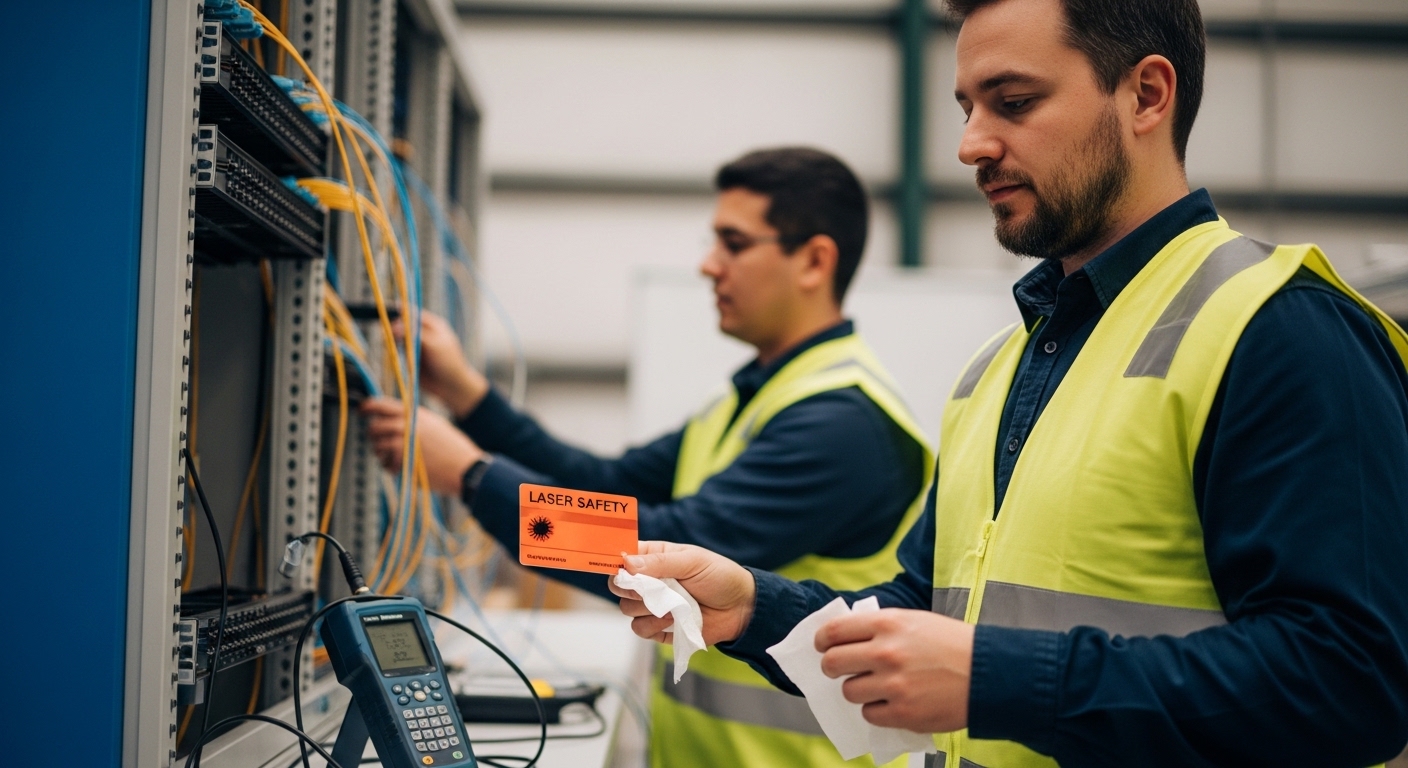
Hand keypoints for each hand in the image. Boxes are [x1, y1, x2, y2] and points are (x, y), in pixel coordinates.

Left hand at [361, 397, 483, 495]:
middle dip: (373, 434)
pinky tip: (401, 467)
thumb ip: (415, 420)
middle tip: (378, 440)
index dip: (369, 406)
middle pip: (376, 426)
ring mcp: (403, 444)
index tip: (362, 410)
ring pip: (378, 446)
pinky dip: (389, 466)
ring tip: (393, 457)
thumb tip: (392, 419)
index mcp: (416, 414)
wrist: (465, 468)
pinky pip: (385, 463)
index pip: (384, 405)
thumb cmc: (454, 448)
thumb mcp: (436, 424)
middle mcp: (407, 426)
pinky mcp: (402, 462)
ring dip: (381, 452)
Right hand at [394, 311, 488, 417]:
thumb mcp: (433, 344)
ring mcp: (415, 346)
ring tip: (391, 345)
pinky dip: (393, 352)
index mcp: (432, 325)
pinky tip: (392, 354)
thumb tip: (394, 326)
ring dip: (392, 341)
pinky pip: (397, 352)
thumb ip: (415, 334)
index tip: (388, 315)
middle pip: (402, 325)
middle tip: (390, 335)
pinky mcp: (409, 358)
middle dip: (394, 328)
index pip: (412, 313)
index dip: (400, 313)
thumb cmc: (448, 362)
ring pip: (397, 338)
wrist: (451, 386)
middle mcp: (422, 333)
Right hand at [610, 541, 756, 646]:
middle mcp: (649, 582)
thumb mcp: (693, 561)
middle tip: (652, 589)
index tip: (619, 569)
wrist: (741, 608)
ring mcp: (652, 606)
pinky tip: (675, 620)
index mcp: (654, 558)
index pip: (622, 557)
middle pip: (618, 586)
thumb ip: (660, 562)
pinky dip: (655, 626)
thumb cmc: (720, 576)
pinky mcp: (658, 628)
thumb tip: (627, 563)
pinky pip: (640, 629)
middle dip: (631, 589)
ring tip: (675, 605)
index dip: (615, 562)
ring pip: (626, 609)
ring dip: (649, 609)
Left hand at [816, 609, 973, 732]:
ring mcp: (893, 685)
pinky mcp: (903, 713)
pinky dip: (877, 711)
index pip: (834, 631)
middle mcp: (886, 653)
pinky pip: (870, 715)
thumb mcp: (915, 621)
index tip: (823, 646)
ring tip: (875, 687)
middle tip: (839, 670)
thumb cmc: (953, 644)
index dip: (822, 640)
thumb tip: (847, 637)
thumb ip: (881, 628)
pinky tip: (892, 703)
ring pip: (849, 692)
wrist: (989, 673)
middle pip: (832, 663)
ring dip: (858, 691)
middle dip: (831, 668)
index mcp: (887, 624)